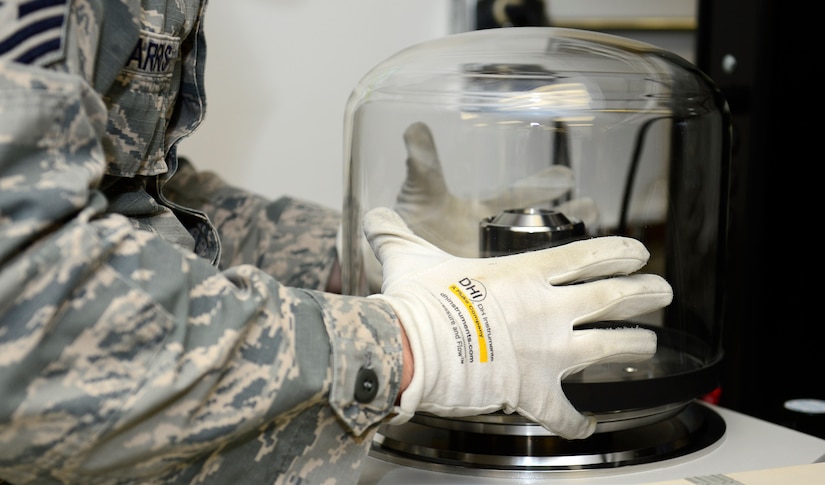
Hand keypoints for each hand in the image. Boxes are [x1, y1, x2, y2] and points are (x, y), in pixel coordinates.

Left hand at [362, 121, 597, 292]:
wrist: (393, 277)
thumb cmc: (405, 234)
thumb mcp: (417, 197)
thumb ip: (421, 165)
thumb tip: (414, 127)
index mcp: (479, 214)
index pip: (515, 196)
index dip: (541, 185)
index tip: (567, 174)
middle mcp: (493, 240)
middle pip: (539, 227)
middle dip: (570, 218)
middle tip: (595, 209)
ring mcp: (496, 269)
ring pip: (540, 259)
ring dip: (568, 253)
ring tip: (598, 249)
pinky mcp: (495, 295)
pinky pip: (526, 290)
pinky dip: (547, 289)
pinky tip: (574, 289)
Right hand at [364, 207, 671, 439]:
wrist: (412, 349)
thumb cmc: (415, 304)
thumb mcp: (408, 257)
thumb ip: (396, 234)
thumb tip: (374, 216)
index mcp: (525, 274)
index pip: (587, 256)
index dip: (619, 252)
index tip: (638, 253)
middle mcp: (547, 309)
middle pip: (613, 297)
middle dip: (644, 293)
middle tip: (662, 291)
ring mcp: (548, 351)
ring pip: (609, 347)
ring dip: (634, 345)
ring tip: (647, 344)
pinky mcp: (534, 391)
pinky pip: (567, 413)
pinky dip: (579, 422)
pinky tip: (587, 426)